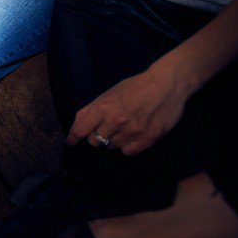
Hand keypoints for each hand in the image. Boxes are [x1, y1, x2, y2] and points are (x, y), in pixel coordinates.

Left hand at [66, 63, 195, 155]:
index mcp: (103, 108)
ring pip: (112, 147)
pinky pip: (128, 152)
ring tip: (125, 126)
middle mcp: (116, 121)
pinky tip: (133, 134)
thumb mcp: (108, 94)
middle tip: (107, 127)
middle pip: (95, 142)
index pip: (80, 130)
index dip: (73, 138)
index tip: (71, 142)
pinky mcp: (149, 138)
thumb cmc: (135, 87)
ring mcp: (133, 131)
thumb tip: (76, 126)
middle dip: (97, 136)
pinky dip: (128, 146)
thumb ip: (90, 110)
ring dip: (114, 140)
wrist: (166, 84)